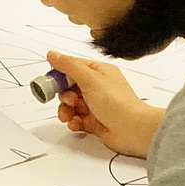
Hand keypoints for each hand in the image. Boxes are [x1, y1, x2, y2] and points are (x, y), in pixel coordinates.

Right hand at [49, 52, 164, 158]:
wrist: (133, 130)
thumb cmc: (119, 104)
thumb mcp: (89, 79)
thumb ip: (68, 65)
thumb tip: (53, 54)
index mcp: (99, 72)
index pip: (72, 68)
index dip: (60, 75)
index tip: (52, 83)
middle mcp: (98, 87)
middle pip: (69, 88)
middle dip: (64, 96)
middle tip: (67, 101)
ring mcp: (96, 104)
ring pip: (71, 105)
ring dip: (66, 111)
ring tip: (69, 115)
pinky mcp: (95, 121)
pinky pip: (77, 119)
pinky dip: (74, 122)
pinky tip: (76, 123)